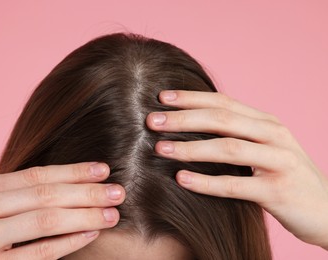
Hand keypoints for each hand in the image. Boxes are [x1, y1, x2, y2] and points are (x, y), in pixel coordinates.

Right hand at [0, 162, 124, 258]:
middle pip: (44, 195)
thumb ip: (14, 195)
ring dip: (84, 215)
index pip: (35, 175)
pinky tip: (89, 233)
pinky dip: (68, 243)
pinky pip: (38, 253)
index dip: (73, 171)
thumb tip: (67, 186)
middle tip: (118, 191)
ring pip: (45, 221)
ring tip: (111, 213)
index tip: (103, 169)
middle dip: (86, 192)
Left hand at [146, 90, 327, 249]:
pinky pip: (235, 185)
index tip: (162, 97)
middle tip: (151, 121)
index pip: (224, 102)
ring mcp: (279, 161)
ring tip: (160, 149)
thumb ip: (236, 135)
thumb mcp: (264, 147)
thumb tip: (190, 126)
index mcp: (266, 122)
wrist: (327, 209)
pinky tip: (181, 179)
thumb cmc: (285, 175)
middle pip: (222, 119)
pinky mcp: (278, 191)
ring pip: (228, 148)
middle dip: (184, 119)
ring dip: (190, 148)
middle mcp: (274, 135)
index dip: (191, 98)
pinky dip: (206, 182)